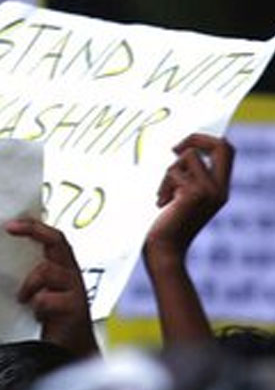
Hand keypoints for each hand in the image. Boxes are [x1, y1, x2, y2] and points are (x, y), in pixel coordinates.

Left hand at [7, 217, 97, 357]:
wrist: (71, 351)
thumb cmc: (54, 320)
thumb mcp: (39, 292)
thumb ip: (28, 276)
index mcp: (63, 267)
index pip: (53, 238)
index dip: (34, 227)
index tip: (9, 224)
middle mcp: (71, 274)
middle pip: (58, 241)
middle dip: (35, 231)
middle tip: (11, 228)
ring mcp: (75, 290)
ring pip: (48, 270)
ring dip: (30, 282)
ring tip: (24, 298)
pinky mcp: (75, 309)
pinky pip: (47, 299)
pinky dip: (38, 305)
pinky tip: (38, 315)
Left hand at [146, 134, 232, 265]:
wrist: (165, 251)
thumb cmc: (167, 227)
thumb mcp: (183, 199)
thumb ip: (189, 180)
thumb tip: (182, 151)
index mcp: (220, 190)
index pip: (227, 152)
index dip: (208, 140)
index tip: (184, 145)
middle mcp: (220, 190)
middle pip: (221, 146)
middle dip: (196, 137)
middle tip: (173, 148)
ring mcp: (210, 191)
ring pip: (188, 156)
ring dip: (168, 173)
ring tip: (163, 195)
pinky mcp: (194, 194)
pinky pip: (174, 171)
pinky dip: (163, 185)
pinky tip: (162, 204)